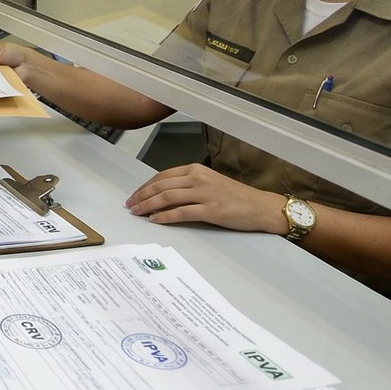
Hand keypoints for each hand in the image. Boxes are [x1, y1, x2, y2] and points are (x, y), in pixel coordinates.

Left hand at [125, 164, 287, 233]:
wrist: (260, 206)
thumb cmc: (236, 196)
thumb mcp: (210, 182)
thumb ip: (189, 184)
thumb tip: (165, 194)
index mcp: (196, 169)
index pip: (163, 176)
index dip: (145, 186)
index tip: (135, 194)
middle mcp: (198, 178)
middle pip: (161, 185)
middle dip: (141, 195)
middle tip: (130, 205)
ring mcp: (204, 194)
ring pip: (167, 197)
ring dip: (148, 206)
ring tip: (137, 212)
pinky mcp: (210, 210)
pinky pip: (181, 212)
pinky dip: (165, 216)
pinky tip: (155, 220)